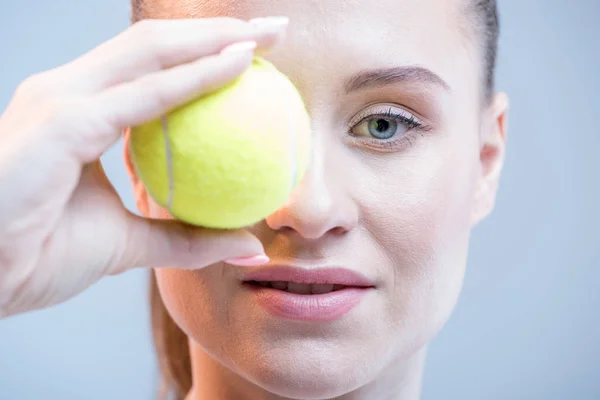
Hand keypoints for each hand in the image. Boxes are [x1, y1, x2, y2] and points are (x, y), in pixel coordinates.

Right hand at [0, 16, 287, 317]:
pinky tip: (239, 66)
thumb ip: (186, 237)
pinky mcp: (61, 121)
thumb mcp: (129, 242)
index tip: (260, 55)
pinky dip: (196, 78)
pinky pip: (145, 95)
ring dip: (214, 38)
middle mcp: (68, 92)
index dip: (206, 52)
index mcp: (80, 110)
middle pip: (156, 43)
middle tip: (275, 31)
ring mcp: (61, 99)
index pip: (152, 66)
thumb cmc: (38, 256)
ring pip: (151, 51)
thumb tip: (249, 243)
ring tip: (265, 37)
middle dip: (220, 29)